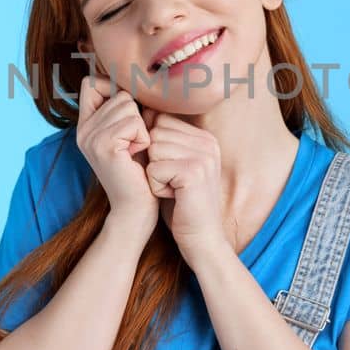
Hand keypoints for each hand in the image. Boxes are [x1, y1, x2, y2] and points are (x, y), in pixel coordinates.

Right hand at [75, 76, 159, 230]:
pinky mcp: (103, 146)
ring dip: (142, 128)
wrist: (137, 208)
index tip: (130, 114)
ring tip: (136, 151)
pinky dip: (144, 138)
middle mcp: (82, 129)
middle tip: (134, 145)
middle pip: (119, 93)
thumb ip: (125, 107)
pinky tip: (137, 156)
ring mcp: (89, 137)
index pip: (92, 82)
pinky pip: (134, 122)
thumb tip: (134, 75)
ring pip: (128, 105)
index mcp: (85, 124)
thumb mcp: (130, 133)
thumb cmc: (141, 169)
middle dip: (137, 116)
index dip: (114, 89)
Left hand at [144, 114, 229, 260]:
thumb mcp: (174, 165)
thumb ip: (164, 139)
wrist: (201, 238)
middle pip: (155, 134)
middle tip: (172, 182)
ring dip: (154, 175)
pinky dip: (156, 187)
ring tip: (173, 189)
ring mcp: (203, 156)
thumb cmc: (182, 203)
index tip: (170, 170)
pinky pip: (154, 169)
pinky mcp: (194, 172)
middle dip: (153, 161)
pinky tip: (174, 197)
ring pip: (152, 150)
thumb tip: (142, 112)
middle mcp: (207, 142)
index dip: (154, 148)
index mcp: (204, 137)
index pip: (161, 121)